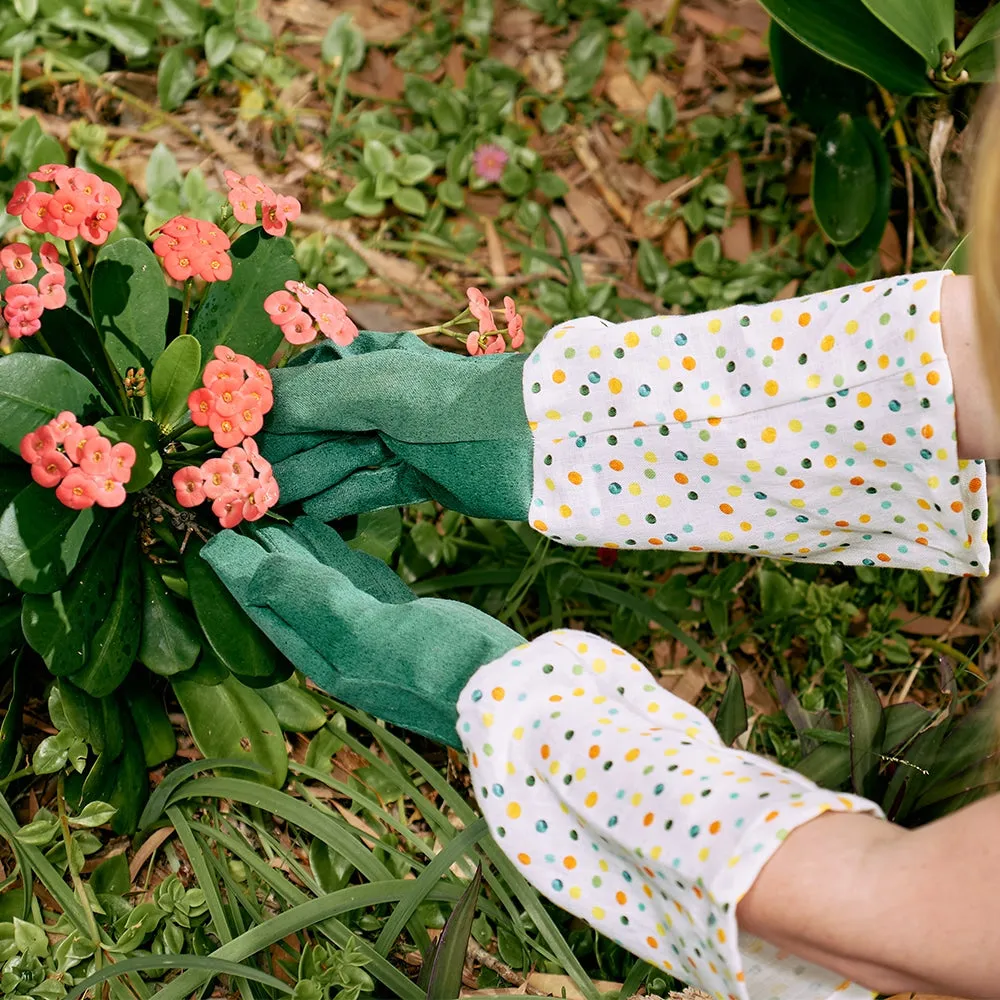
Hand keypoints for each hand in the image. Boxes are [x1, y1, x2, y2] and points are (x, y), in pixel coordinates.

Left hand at [200, 514, 521, 746]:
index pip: (266, 607)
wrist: (509, 688)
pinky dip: (334, 556)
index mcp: (325, 653)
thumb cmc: (442, 666)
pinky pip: (353, 581)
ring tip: (273, 516)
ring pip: (318, 584)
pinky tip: (327, 536)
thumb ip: (314, 600)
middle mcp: (340, 646)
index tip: (209, 533)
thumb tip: (257, 568)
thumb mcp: (371, 633)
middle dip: (259, 556)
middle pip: (286, 594)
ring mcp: (372, 633)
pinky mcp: (401, 619)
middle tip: (236, 513)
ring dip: (293, 551)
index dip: (236, 572)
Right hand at [259, 333, 532, 520]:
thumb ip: (309, 396)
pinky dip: (340, 500)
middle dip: (284, 459)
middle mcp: (373, 401)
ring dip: (309, 481)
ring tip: (279, 500)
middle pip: (308, 435)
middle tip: (255, 484)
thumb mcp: (378, 389)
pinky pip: (365, 489)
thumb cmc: (456, 404)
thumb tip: (243, 410)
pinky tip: (311, 514)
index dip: (261, 424)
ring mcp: (394, 440)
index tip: (228, 453)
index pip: (292, 395)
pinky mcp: (415, 477)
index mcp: (362, 366)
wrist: (532, 442)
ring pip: (334, 465)